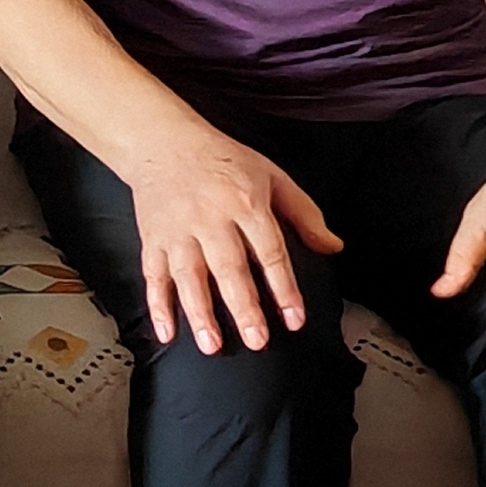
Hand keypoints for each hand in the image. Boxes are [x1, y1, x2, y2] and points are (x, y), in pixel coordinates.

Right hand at [127, 132, 343, 353]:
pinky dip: (158, 305)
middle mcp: (210, 219)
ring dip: (199, 313)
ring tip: (211, 344)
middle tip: (257, 340)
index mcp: (245, 203)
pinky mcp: (153, 240)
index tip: (294, 318)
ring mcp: (178, 231)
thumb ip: (304, 214)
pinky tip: (166, 332)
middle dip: (244, 307)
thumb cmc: (221, 160)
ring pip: (189, 277)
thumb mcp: (271, 176)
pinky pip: (154, 276)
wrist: (162, 141)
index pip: (269, 251)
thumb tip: (332, 247)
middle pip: (229, 269)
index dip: (284, 288)